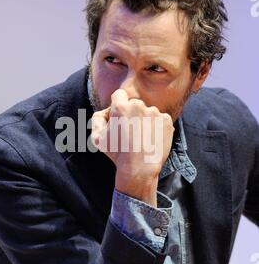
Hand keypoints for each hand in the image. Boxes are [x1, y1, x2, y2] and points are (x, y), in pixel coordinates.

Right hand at [91, 89, 173, 205]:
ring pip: (148, 112)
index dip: (117, 105)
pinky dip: (156, 127)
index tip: (119, 117)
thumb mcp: (97, 138)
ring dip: (144, 120)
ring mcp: (154, 112)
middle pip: (134, 103)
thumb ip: (97, 119)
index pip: (119, 95)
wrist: (139, 168)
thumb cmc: (117, 154)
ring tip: (141, 138)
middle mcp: (139, 105)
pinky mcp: (166, 121)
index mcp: (121, 106)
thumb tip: (105, 110)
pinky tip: (151, 139)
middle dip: (131, 113)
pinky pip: (160, 119)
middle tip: (129, 131)